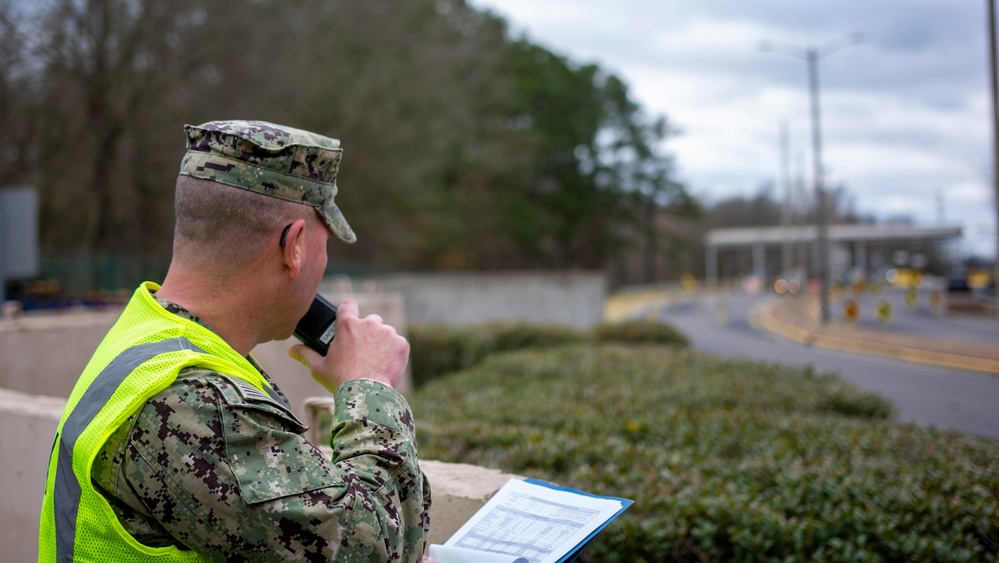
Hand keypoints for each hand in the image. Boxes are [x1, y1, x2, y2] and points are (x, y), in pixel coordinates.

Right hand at [289, 299, 408, 391]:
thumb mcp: (319, 368)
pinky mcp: (401, 344)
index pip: (348, 305)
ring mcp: (387, 332)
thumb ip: (306, 355)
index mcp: (347, 325)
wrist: (366, 394)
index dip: (348, 311)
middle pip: (370, 320)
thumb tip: (292, 350)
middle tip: (362, 351)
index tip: (348, 318)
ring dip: (382, 342)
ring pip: (385, 332)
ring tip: (375, 361)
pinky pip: (398, 343)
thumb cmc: (340, 380)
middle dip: (367, 332)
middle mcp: (368, 323)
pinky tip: (386, 365)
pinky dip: (394, 352)